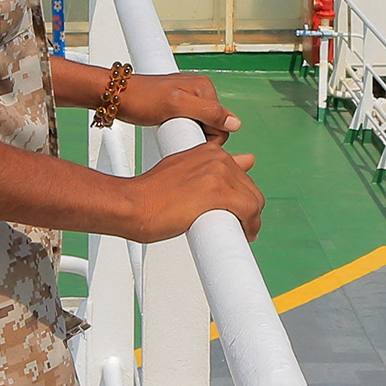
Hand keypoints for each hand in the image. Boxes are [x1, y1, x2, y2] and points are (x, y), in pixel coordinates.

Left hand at [117, 71, 240, 137]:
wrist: (116, 97)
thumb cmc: (140, 98)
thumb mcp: (176, 105)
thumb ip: (207, 112)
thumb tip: (234, 123)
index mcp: (205, 87)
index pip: (223, 122)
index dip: (208, 136)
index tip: (187, 137)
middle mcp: (200, 91)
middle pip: (213, 125)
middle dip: (197, 134)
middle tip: (175, 131)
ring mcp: (189, 99)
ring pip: (201, 127)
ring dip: (188, 134)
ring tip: (169, 129)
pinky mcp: (179, 107)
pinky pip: (190, 125)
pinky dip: (181, 131)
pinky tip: (168, 130)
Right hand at [123, 134, 262, 241]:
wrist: (132, 204)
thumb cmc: (151, 194)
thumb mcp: (184, 169)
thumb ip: (210, 167)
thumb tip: (244, 162)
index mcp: (209, 151)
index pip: (241, 174)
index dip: (240, 195)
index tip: (235, 208)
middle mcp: (216, 158)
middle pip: (250, 188)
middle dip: (247, 209)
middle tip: (237, 224)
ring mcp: (218, 174)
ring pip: (253, 200)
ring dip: (251, 219)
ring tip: (240, 231)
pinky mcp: (218, 193)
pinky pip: (250, 211)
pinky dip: (251, 225)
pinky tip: (245, 234)